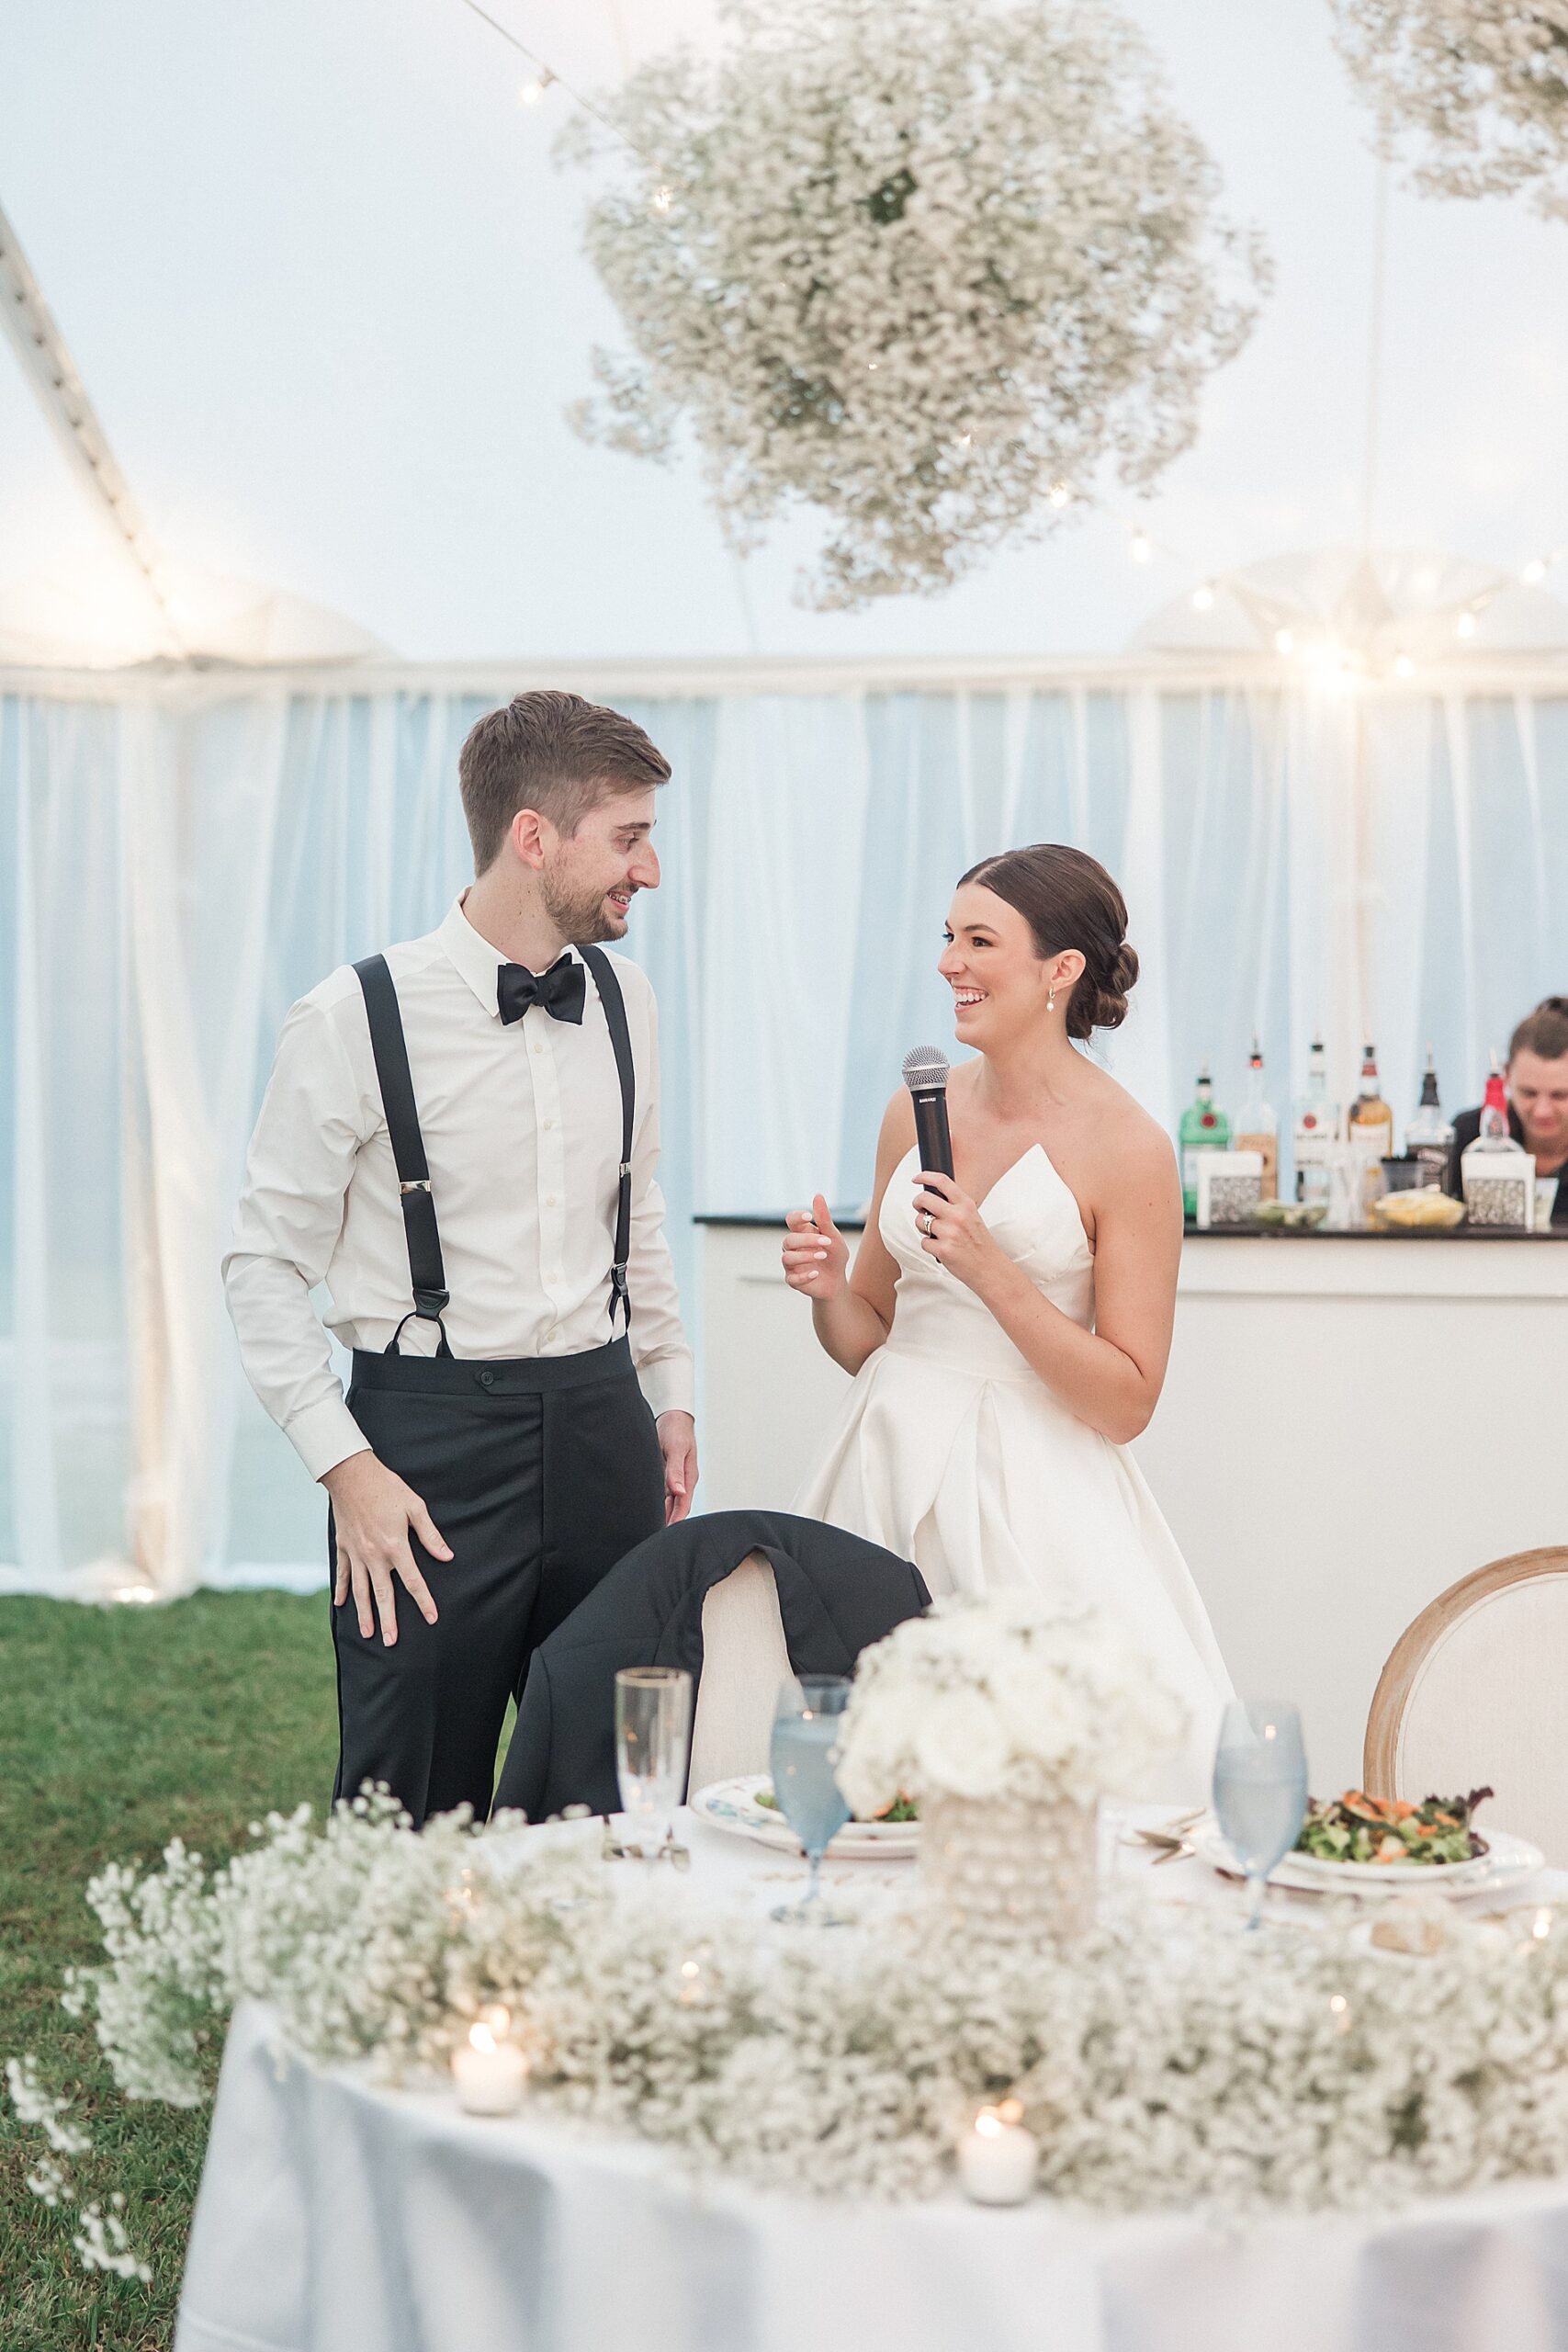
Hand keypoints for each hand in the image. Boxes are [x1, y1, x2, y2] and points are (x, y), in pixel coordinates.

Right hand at [323, 1450, 451, 1645]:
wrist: (351, 1474)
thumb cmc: (387, 1488)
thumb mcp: (415, 1508)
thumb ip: (430, 1535)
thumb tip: (446, 1556)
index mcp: (395, 1547)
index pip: (413, 1581)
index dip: (423, 1601)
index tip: (431, 1618)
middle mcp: (374, 1555)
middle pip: (383, 1594)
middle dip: (388, 1620)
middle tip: (391, 1642)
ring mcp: (356, 1553)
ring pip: (360, 1590)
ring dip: (365, 1613)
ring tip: (367, 1633)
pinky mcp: (343, 1547)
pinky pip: (341, 1573)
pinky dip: (340, 1590)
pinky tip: (340, 1605)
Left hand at [658, 1410, 698, 1524]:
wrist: (672, 1416)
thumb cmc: (677, 1429)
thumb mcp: (676, 1448)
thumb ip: (675, 1470)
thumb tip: (679, 1492)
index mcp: (689, 1476)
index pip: (683, 1504)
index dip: (675, 1519)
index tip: (665, 1533)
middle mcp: (682, 1480)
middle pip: (675, 1507)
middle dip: (667, 1521)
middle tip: (652, 1535)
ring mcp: (674, 1478)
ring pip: (667, 1502)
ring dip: (660, 1513)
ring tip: (647, 1527)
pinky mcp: (665, 1474)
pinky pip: (661, 1493)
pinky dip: (656, 1502)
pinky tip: (646, 1509)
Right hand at [782, 1195, 848, 1300]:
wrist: (837, 1281)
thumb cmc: (834, 1256)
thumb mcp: (833, 1237)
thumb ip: (824, 1219)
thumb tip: (818, 1196)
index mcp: (802, 1233)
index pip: (791, 1220)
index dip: (797, 1217)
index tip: (810, 1217)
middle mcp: (793, 1248)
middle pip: (789, 1240)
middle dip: (807, 1240)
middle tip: (827, 1242)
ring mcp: (791, 1265)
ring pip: (787, 1258)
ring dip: (805, 1256)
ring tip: (823, 1256)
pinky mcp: (793, 1280)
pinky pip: (792, 1278)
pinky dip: (804, 1275)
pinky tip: (816, 1273)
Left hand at [911, 1170, 1009, 1296]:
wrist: (990, 1269)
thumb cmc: (980, 1244)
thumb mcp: (973, 1217)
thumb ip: (955, 1206)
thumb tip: (931, 1199)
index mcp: (966, 1205)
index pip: (942, 1182)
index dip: (926, 1176)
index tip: (917, 1179)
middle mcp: (958, 1216)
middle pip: (924, 1199)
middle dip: (917, 1203)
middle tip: (920, 1209)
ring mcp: (950, 1233)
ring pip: (920, 1221)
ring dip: (922, 1227)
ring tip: (936, 1234)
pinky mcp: (943, 1249)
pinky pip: (923, 1242)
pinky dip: (929, 1246)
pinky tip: (941, 1248)